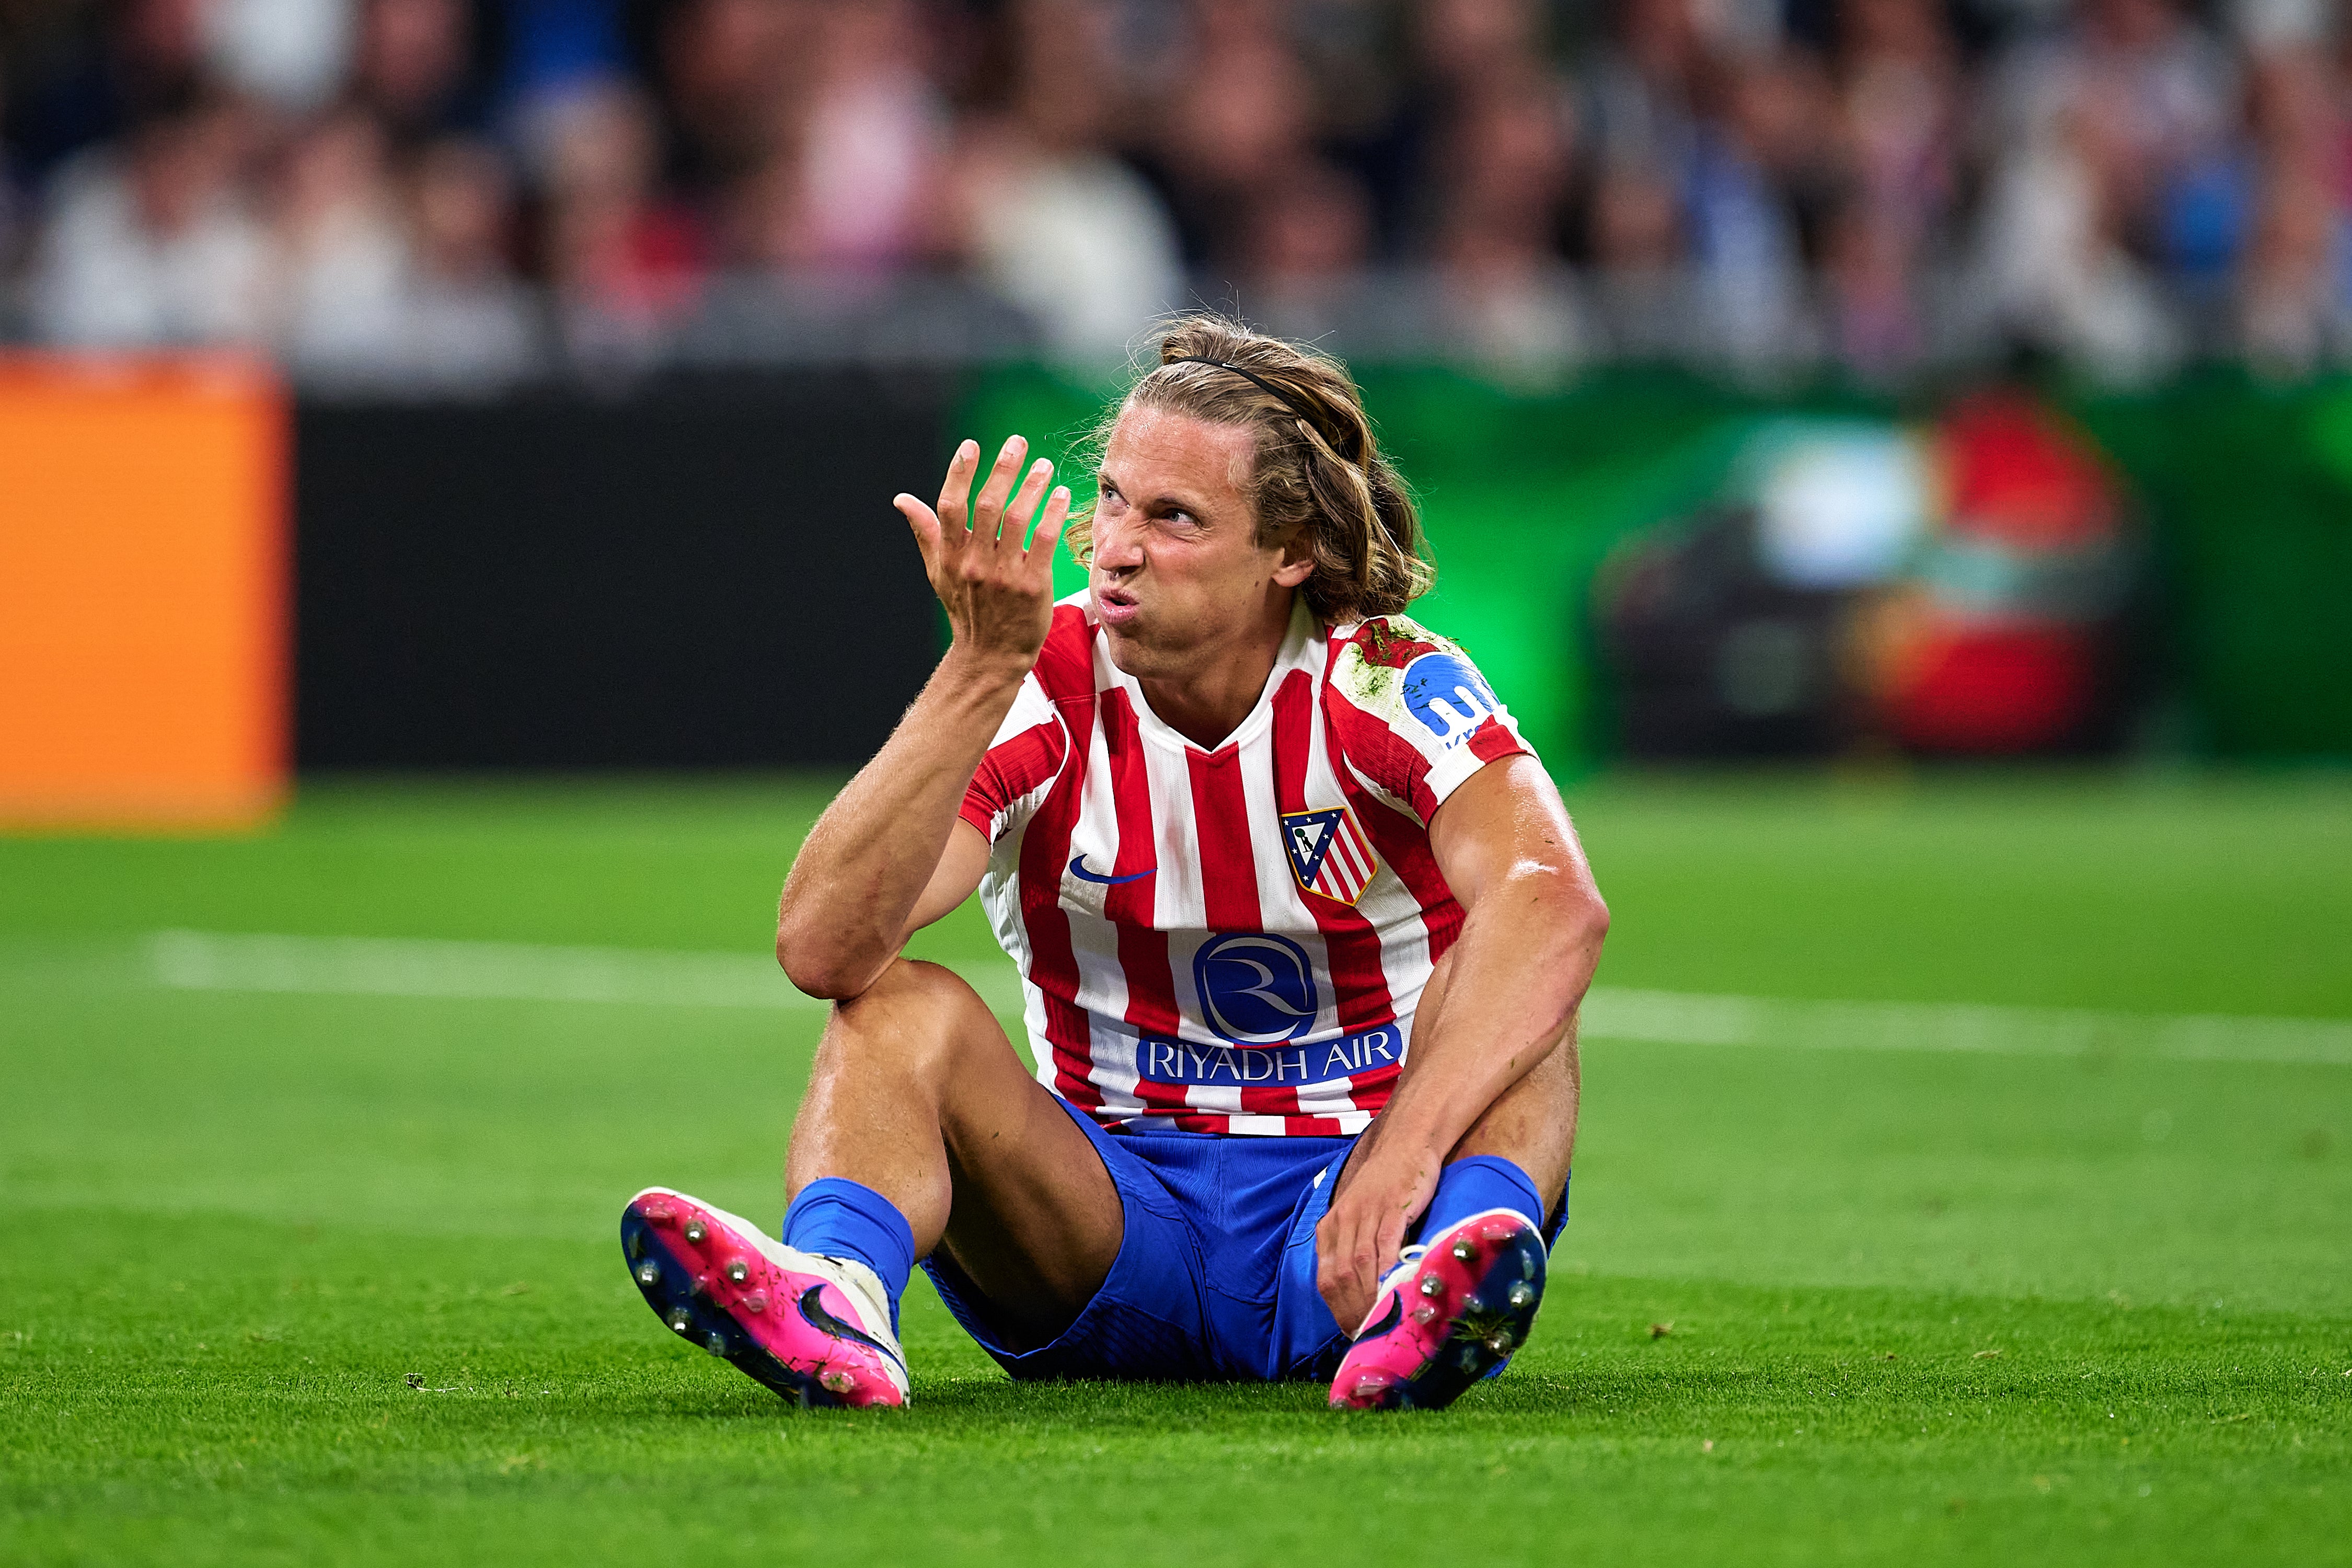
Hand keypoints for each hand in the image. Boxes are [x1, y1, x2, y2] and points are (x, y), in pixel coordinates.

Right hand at [895, 435, 1067, 675]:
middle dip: (1003, 469)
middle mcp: (974, 563)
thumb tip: (902, 500)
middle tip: (1017, 443)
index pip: (950, 505)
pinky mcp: (1033, 586)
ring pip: (1018, 519)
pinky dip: (1054, 515)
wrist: (990, 655)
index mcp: (950, 556)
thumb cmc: (966, 609)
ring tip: (1044, 466)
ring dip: (1032, 487)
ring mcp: (1004, 575)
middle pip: (988, 505)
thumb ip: (925, 532)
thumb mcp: (939, 572)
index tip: (972, 446)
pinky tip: (1062, 496)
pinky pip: (1045, 542)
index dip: (960, 472)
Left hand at [1314, 1130, 1442, 1333]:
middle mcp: (1342, 1221)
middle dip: (1352, 1311)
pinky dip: (1387, 1271)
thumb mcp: (1361, 1219)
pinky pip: (1385, 1244)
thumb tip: (1364, 1296)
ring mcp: (1365, 1213)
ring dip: (1368, 1298)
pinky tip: (1395, 1290)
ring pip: (1358, 1265)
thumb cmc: (1387, 1187)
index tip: (1353, 1333)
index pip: (1324, 1279)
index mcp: (1330, 1227)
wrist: (1406, 1144)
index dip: (1338, 1310)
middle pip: (1338, 1277)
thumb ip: (1358, 1250)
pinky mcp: (1391, 1206)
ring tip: (1382, 1322)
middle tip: (1371, 1335)